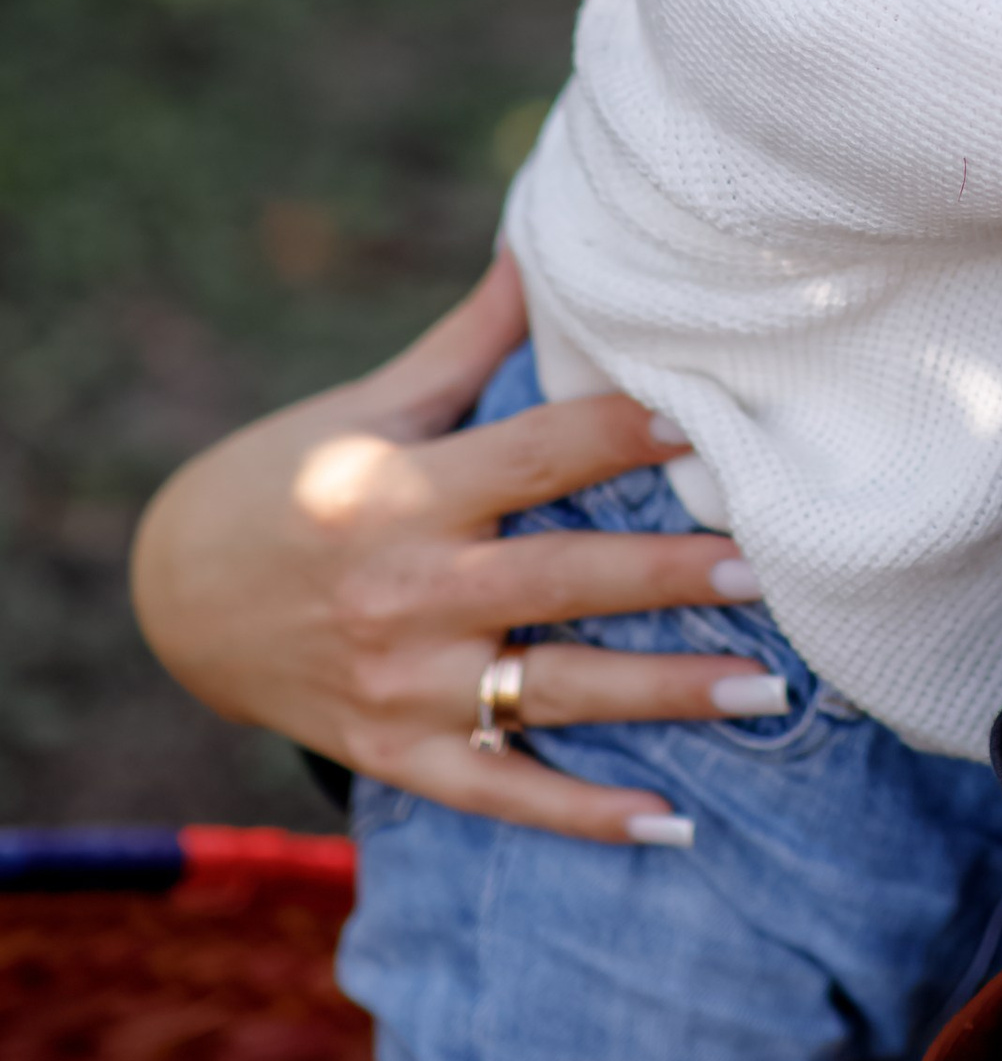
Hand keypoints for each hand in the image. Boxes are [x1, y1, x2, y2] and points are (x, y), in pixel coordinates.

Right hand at [129, 251, 762, 845]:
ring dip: (663, 694)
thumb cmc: (287, 478)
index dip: (619, 436)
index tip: (706, 426)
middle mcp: (406, 590)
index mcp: (403, 488)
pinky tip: (672, 823)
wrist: (170, 597)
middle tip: (770, 568)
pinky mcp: (395, 751)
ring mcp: (402, 682)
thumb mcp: (368, 405)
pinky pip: (501, 788)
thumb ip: (468, 341)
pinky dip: (582, 814)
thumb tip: (540, 237)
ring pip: (553, 692)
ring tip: (766, 689)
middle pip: (563, 581)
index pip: (533, 457)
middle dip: (670, 576)